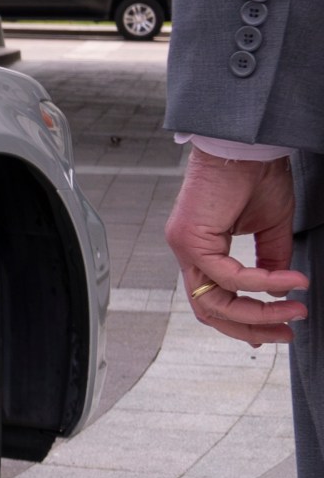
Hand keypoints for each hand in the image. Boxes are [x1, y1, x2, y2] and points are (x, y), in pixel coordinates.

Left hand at [165, 146, 305, 345]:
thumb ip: (270, 261)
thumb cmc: (254, 176)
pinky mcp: (189, 239)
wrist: (246, 145)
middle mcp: (188, 252)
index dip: (245, 321)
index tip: (279, 328)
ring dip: (258, 313)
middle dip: (251, 327)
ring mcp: (185, 247)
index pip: (216, 299)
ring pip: (214, 301)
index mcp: (203, 249)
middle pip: (210, 310)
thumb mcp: (270, 228)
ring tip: (294, 310)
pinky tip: (289, 282)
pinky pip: (226, 276)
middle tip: (286, 332)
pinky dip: (261, 284)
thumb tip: (279, 291)